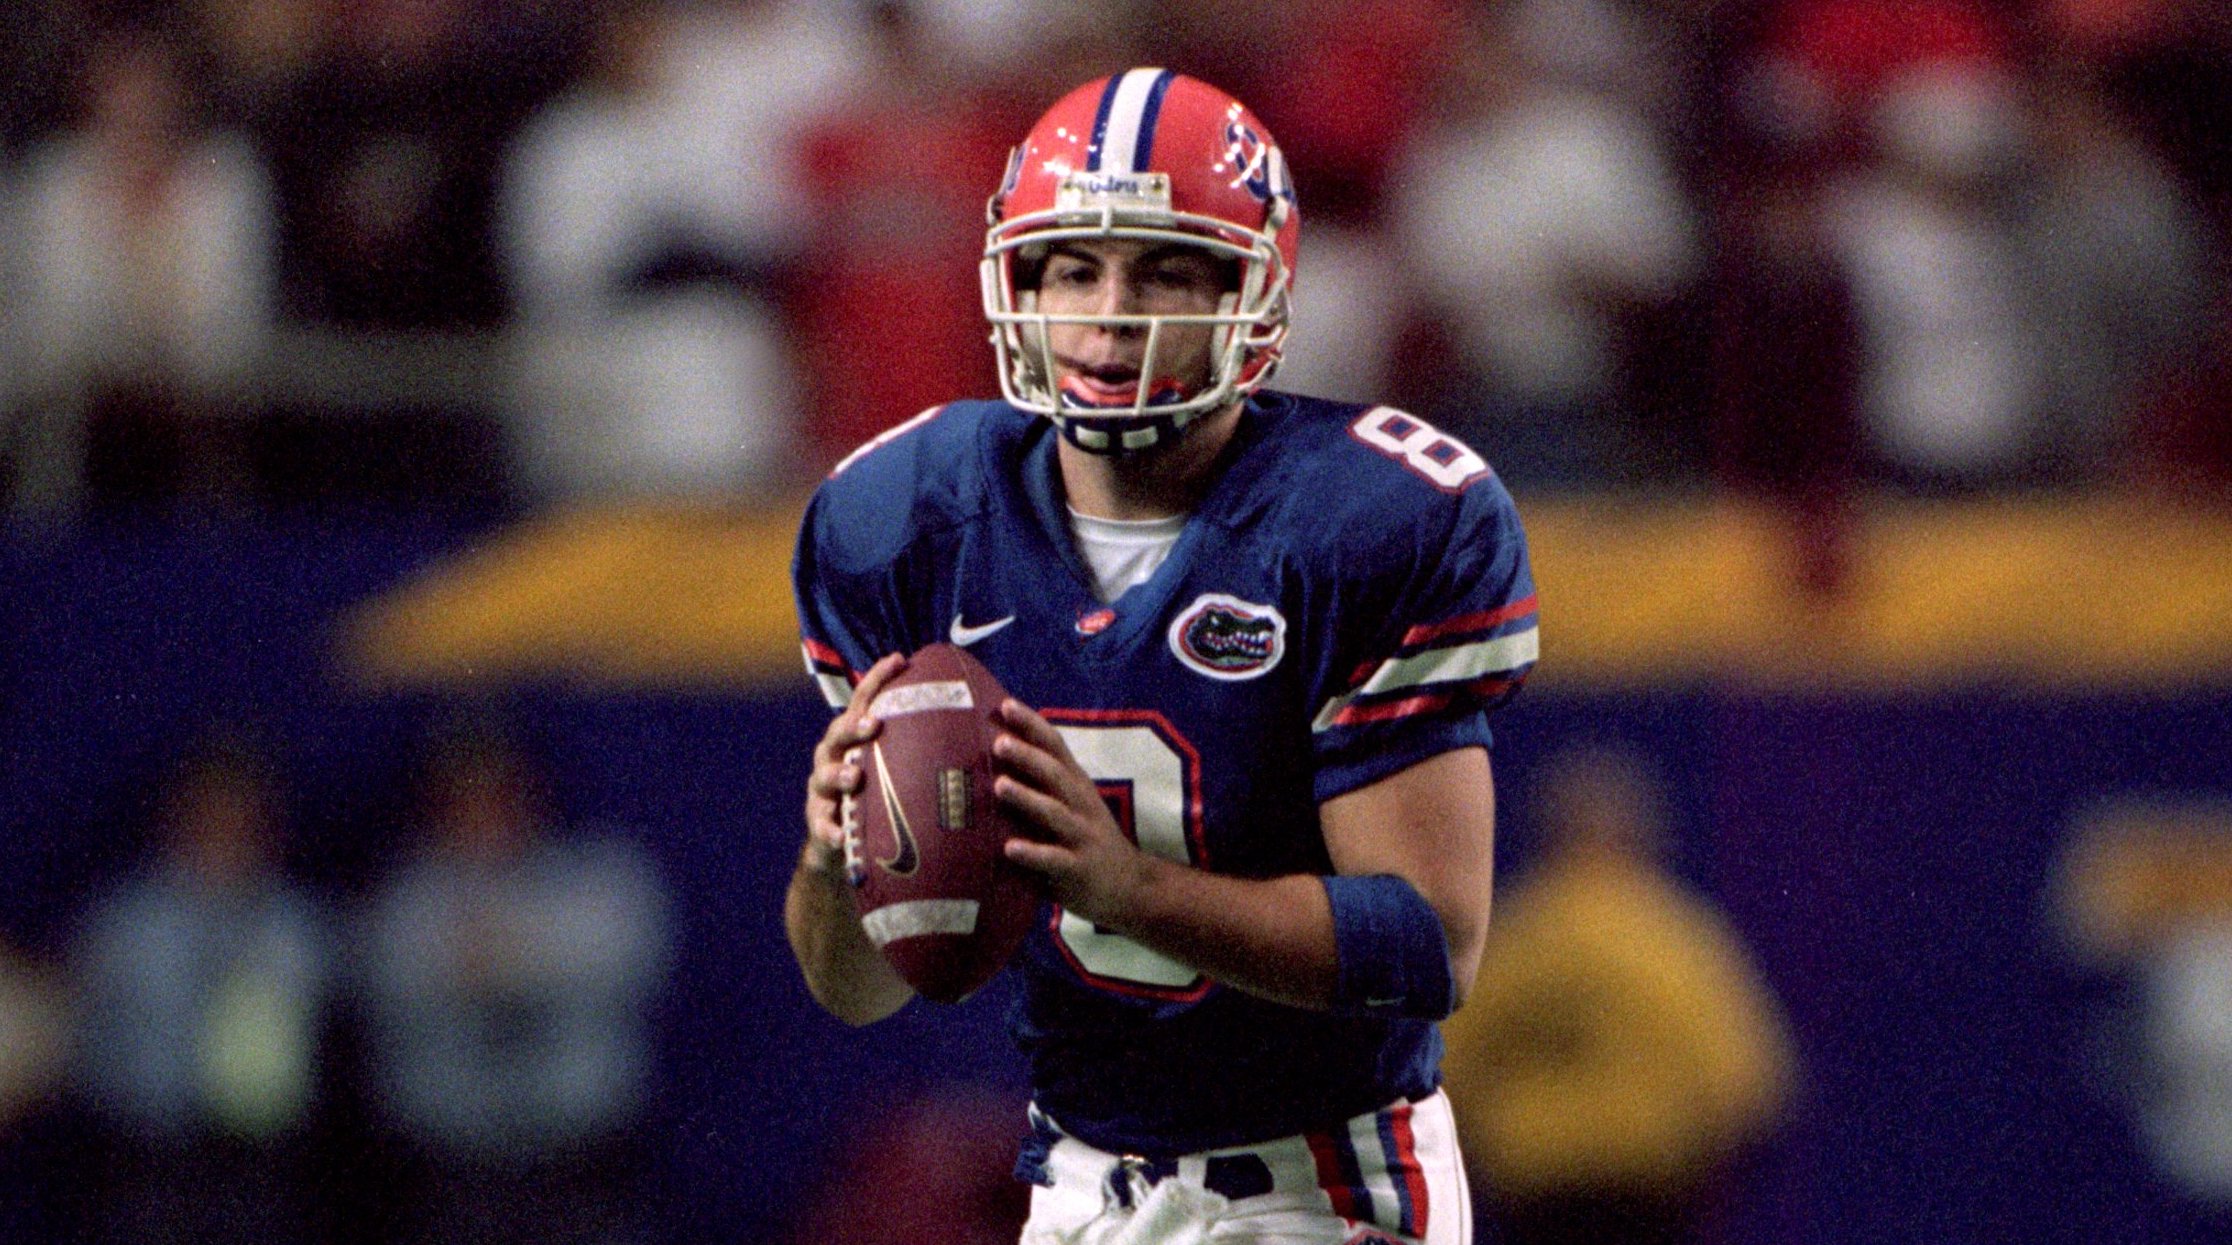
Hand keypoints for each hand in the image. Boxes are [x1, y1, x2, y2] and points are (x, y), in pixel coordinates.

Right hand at [801, 652, 908, 879]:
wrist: (849, 844)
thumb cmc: (885, 796)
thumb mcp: (901, 767)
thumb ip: (926, 745)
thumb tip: (981, 720)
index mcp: (856, 738)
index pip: (866, 701)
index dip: (879, 678)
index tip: (899, 660)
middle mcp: (834, 757)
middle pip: (837, 733)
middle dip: (853, 727)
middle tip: (874, 724)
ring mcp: (823, 790)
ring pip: (823, 777)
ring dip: (838, 775)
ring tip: (853, 777)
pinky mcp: (819, 823)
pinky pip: (822, 826)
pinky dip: (831, 830)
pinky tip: (841, 836)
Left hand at [993, 699, 1155, 928]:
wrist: (1131, 887)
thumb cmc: (1086, 840)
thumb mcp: (1073, 804)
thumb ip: (1043, 784)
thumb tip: (995, 757)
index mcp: (1076, 785)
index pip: (1055, 746)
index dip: (1032, 724)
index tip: (1006, 704)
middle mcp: (1081, 804)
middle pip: (1055, 774)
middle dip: (1028, 756)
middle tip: (999, 742)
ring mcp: (1082, 836)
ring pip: (1054, 813)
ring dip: (1027, 798)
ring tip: (1000, 786)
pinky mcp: (1079, 868)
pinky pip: (1054, 859)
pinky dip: (1032, 852)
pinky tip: (1009, 848)